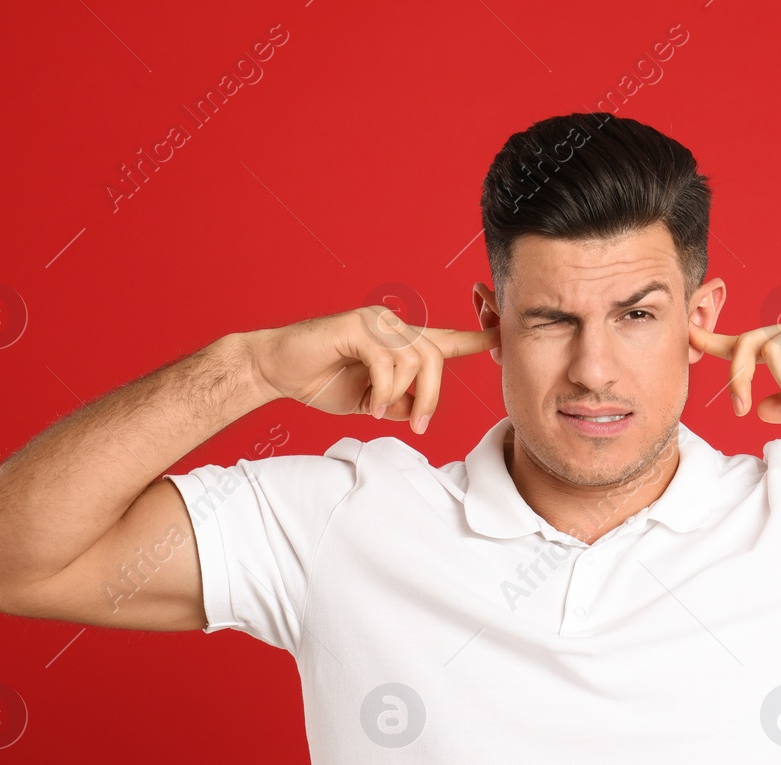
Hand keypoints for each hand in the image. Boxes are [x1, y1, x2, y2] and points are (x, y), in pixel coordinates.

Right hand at [247, 306, 497, 433]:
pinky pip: (388, 362)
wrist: (277, 369)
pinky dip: (385, 390)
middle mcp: (393, 326)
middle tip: (420, 426)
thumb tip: (420, 412)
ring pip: (415, 360)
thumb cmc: (323, 381)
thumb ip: (401, 403)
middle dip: (433, 398)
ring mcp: (375, 322)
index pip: (446, 339)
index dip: (477, 340)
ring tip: (384, 413)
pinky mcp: (356, 326)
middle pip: (436, 358)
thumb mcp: (373, 402)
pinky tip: (374, 406)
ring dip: (405, 396)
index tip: (503, 339)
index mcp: (400, 342)